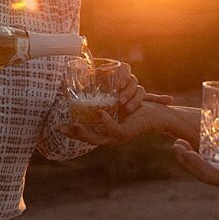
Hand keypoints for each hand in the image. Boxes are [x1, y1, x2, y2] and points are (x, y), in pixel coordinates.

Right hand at [57, 97, 172, 145]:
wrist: (161, 114)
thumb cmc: (143, 107)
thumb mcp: (120, 98)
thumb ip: (110, 92)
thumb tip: (90, 80)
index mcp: (107, 131)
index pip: (86, 133)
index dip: (72, 131)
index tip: (58, 127)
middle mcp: (110, 137)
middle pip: (88, 138)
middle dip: (73, 134)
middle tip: (59, 128)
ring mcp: (117, 137)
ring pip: (97, 139)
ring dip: (84, 133)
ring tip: (73, 125)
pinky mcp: (125, 134)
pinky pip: (114, 130)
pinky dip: (106, 123)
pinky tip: (99, 114)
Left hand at [171, 141, 218, 195]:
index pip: (210, 176)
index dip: (194, 164)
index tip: (182, 151)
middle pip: (205, 174)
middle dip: (188, 161)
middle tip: (175, 145)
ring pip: (209, 170)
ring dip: (193, 158)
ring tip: (180, 144)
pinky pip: (217, 165)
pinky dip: (205, 156)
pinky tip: (200, 144)